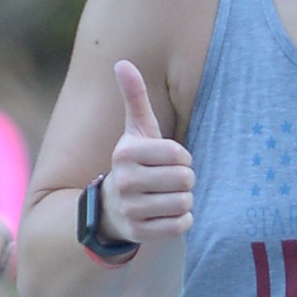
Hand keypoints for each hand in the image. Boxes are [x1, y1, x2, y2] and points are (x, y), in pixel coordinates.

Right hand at [105, 60, 193, 241]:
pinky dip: (182, 220)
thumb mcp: (135, 130)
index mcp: (125, 154)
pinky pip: (181, 225)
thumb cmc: (134, 163)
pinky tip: (167, 214)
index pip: (180, 154)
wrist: (112, 208)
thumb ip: (134, 97)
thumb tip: (122, 62)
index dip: (182, 157)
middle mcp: (124, 182)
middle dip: (184, 180)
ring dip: (183, 200)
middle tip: (168, 181)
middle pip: (185, 179)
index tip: (169, 161)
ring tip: (167, 197)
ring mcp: (131, 210)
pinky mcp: (141, 234)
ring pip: (184, 202)